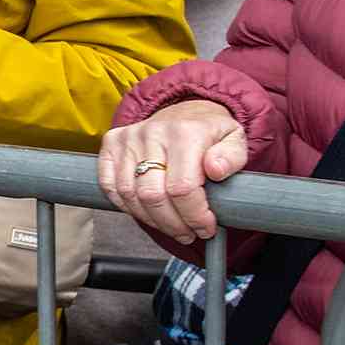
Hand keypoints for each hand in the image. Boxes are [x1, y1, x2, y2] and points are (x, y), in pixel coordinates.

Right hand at [98, 97, 247, 244]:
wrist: (185, 111)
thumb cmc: (210, 133)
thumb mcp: (234, 140)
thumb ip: (232, 157)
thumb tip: (215, 170)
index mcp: (185, 133)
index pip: (182, 188)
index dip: (193, 215)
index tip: (205, 228)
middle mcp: (152, 133)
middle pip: (152, 195)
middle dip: (172, 223)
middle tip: (187, 233)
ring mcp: (128, 138)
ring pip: (129, 195)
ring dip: (150, 219)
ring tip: (170, 226)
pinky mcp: (112, 143)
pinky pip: (110, 185)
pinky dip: (126, 206)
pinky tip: (146, 212)